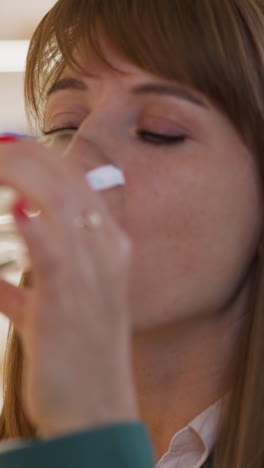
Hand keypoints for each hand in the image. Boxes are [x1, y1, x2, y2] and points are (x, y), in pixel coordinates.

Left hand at [0, 139, 138, 436]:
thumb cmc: (78, 358)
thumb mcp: (61, 312)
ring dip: (20, 175)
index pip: (79, 186)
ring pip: (61, 201)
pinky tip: (13, 214)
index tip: (11, 153)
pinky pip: (50, 249)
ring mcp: (91, 274)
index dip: (43, 161)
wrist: (95, 408)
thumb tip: (5, 269)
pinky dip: (31, 225)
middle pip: (69, 183)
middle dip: (27, 157)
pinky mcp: (67, 301)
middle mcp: (106, 253)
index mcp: (109, 250)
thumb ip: (30, 285)